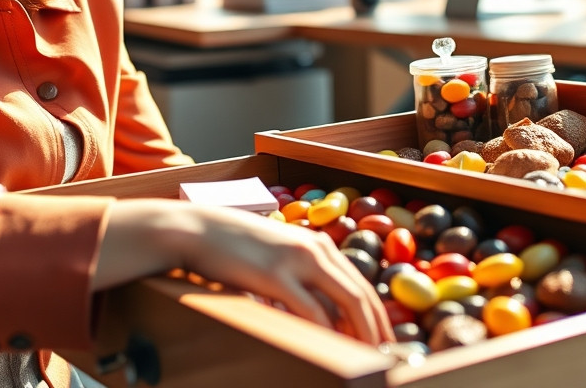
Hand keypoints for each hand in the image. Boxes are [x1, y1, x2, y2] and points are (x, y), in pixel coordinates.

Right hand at [91, 199, 392, 344]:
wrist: (197, 229)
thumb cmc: (233, 247)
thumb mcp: (276, 257)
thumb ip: (300, 278)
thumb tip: (321, 314)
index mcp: (318, 244)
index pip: (360, 284)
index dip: (377, 314)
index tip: (386, 338)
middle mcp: (316, 249)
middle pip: (361, 294)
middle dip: (378, 328)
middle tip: (389, 355)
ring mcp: (298, 261)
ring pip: (346, 301)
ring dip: (361, 333)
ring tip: (370, 356)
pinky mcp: (277, 276)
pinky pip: (312, 310)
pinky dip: (327, 332)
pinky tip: (334, 348)